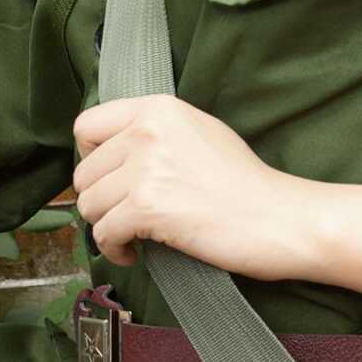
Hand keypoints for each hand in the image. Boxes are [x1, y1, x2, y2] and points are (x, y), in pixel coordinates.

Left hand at [70, 93, 299, 277]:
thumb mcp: (199, 132)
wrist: (278, 217)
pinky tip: (133, 253)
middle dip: (100, 200)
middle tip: (124, 215)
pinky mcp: (146, 207)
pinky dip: (114, 250)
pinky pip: (102, 233)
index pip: (86, 125)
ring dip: (106, 226)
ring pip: (88, 205)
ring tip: (132, 235)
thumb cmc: (245, 183)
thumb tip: (112, 152)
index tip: (109, 178)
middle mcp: (147, 131)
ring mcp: (145, 168)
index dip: (90, 158)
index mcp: (157, 108)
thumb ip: (155, 132)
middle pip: (84, 172)